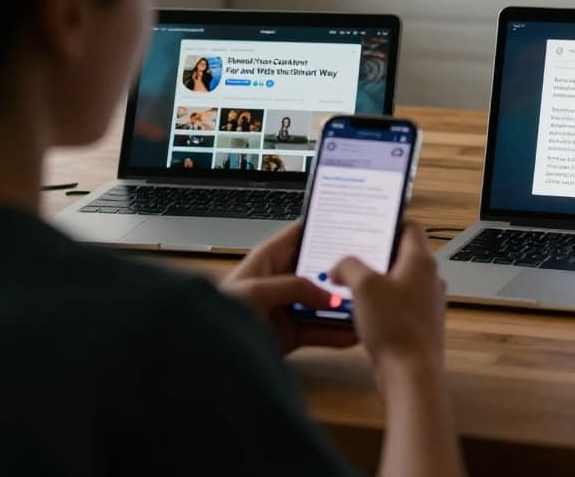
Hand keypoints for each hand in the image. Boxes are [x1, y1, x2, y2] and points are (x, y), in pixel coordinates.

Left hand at [222, 221, 358, 353]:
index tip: (351, 223)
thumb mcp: (257, 291)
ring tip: (368, 304)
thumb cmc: (220, 312)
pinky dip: (338, 332)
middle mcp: (282, 280)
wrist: (205, 350)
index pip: (301, 234)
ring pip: (325, 301)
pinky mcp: (293, 333)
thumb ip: (295, 287)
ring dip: (345, 305)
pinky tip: (355, 333)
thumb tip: (328, 296)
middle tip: (369, 267)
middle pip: (320, 269)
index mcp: (269, 259)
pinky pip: (322, 329)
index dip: (324, 227)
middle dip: (342, 270)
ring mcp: (289, 306)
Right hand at [331, 224, 446, 391]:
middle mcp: (430, 279)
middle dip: (375, 256)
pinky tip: (361, 314)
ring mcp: (427, 303)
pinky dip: (381, 305)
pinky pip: (398, 306)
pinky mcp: (419, 325)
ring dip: (376, 283)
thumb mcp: (363, 286)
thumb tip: (341, 266)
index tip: (369, 224)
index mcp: (421, 261)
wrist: (411, 372)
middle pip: (402, 255)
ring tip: (350, 287)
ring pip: (399, 282)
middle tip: (350, 258)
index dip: (389, 222)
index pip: (410, 227)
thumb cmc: (395, 327)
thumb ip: (349, 266)